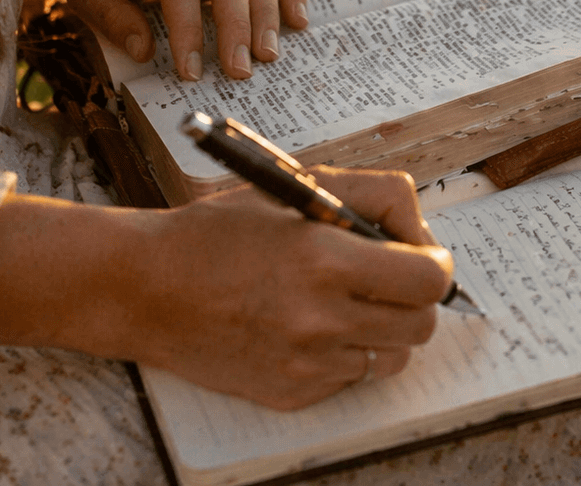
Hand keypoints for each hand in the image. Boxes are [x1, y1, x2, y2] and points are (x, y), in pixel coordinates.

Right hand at [0, 167, 452, 410]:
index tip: (423, 255)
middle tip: (390, 278)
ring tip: (346, 301)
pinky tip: (307, 326)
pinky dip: (343, 354)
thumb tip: (420, 231)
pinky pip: (349, 378)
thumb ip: (371, 197)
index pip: (427, 278)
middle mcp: (319, 318)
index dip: (435, 263)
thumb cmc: (218, 230)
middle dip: (415, 298)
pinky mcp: (289, 393)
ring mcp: (305, 364)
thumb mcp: (296, 187)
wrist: (145, 287)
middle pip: (420, 324)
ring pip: (391, 357)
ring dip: (383, 329)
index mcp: (324, 259)